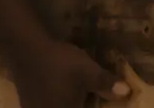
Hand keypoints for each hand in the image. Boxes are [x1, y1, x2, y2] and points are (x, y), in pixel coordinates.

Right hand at [11, 39, 129, 106]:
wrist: (26, 50)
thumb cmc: (60, 64)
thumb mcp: (87, 71)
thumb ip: (106, 84)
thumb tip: (127, 93)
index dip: (93, 106)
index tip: (97, 101)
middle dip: (82, 104)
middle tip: (90, 97)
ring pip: (58, 107)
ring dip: (71, 103)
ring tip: (79, 96)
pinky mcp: (28, 101)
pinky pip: (46, 105)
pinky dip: (58, 101)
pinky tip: (63, 93)